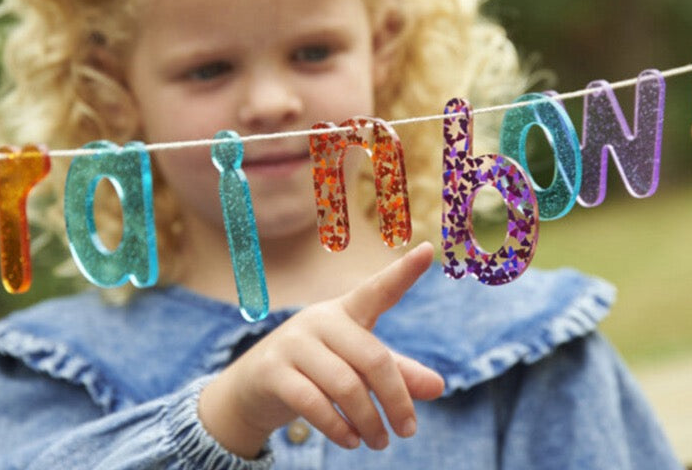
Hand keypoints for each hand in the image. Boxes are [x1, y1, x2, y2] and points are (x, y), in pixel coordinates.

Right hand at [198, 241, 444, 457]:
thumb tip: (439, 387)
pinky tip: (352, 440)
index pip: (378, 290)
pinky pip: (313, 403)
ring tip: (380, 442)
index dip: (403, 272)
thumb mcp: (357, 367)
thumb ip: (396, 373)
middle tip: (409, 431)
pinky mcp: (272, 371)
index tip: (428, 250)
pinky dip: (339, 428)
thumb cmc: (317, 370)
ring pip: (345, 385)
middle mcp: (320, 320)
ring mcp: (293, 343)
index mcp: (346, 311)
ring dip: (369, 421)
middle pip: (372, 357)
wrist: (252, 387)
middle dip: (396, 398)